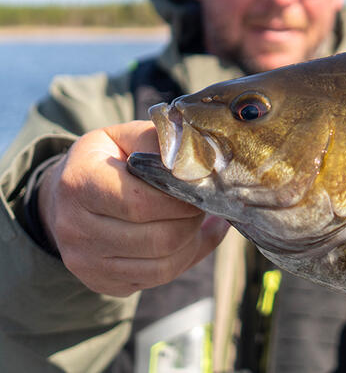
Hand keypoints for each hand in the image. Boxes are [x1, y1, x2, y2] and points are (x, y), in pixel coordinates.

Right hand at [37, 120, 229, 296]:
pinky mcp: (100, 282)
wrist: (67, 195)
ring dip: (192, 243)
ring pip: (163, 266)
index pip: (141, 203)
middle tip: (202, 204)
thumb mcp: (128, 137)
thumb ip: (163, 143)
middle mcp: (74, 228)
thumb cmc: (108, 161)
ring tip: (197, 220)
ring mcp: (85, 261)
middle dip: (192, 222)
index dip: (181, 199)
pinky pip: (157, 279)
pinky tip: (189, 238)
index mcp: (79, 183)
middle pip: (158, 240)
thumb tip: (204, 166)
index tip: (199, 188)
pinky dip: (184, 259)